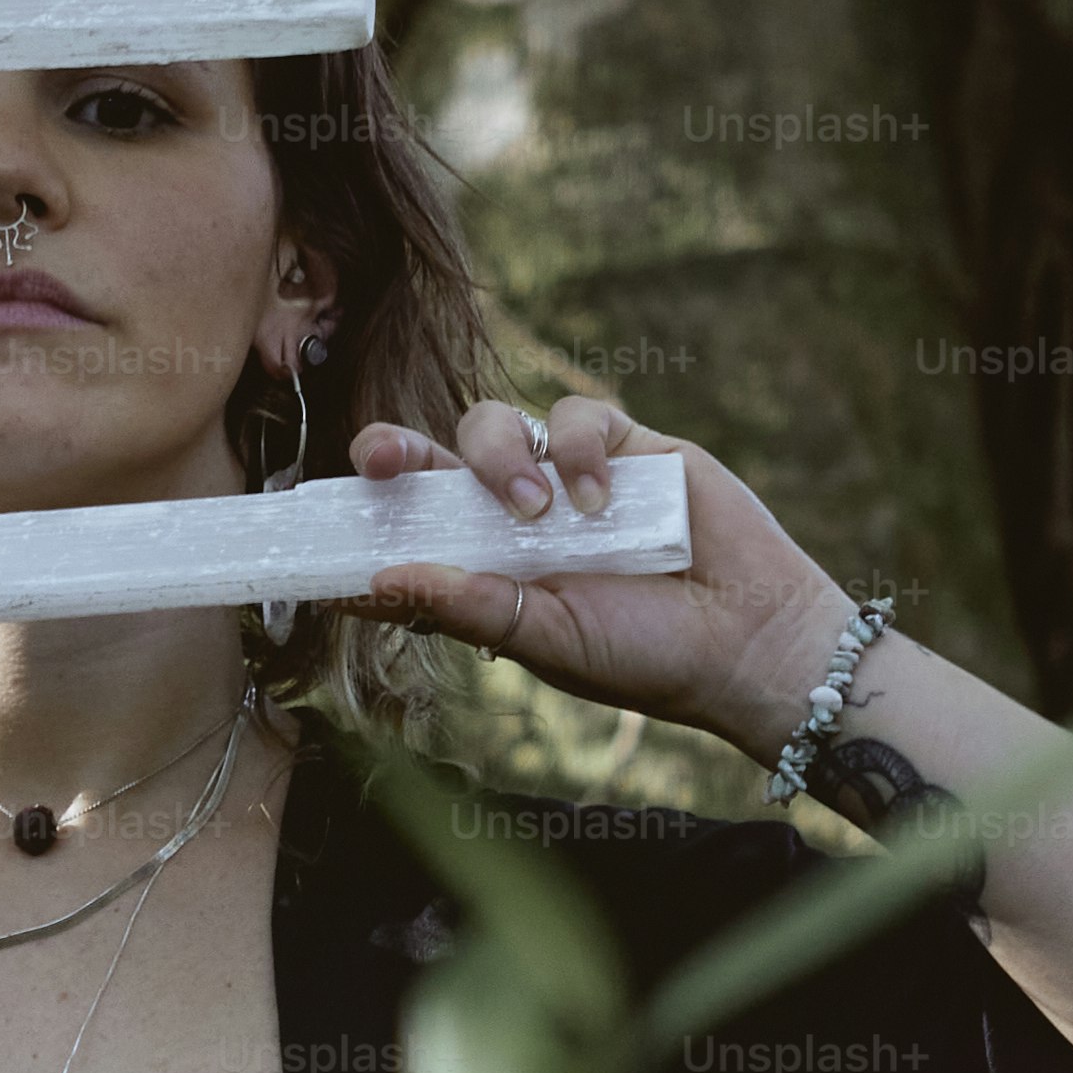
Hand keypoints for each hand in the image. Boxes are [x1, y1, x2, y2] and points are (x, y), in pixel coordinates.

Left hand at [351, 393, 859, 763]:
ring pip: (494, 425)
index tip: (323, 515)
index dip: (364, 517)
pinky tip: (601, 497)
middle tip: (384, 459)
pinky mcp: (625, 445)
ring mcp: (565, 478)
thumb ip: (470, 606)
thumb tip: (381, 579)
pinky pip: (574, 415)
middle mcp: (513, 517)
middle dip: (397, 451)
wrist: (749, 640)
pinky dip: (577, 448)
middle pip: (433, 461)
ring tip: (538, 510)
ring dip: (499, 457)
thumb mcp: (545, 641)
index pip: (407, 530)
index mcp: (484, 566)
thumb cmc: (645, 657)